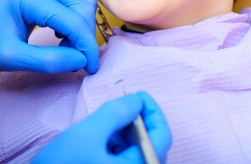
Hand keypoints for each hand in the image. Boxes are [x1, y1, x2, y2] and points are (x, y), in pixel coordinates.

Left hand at [0, 0, 98, 72]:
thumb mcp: (12, 59)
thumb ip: (48, 61)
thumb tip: (81, 60)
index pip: (72, 19)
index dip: (86, 44)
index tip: (90, 67)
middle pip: (82, 5)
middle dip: (85, 35)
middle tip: (74, 59)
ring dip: (83, 26)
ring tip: (67, 46)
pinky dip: (76, 17)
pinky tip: (62, 32)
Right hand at [31, 91, 171, 163]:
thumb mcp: (88, 134)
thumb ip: (116, 113)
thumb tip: (138, 100)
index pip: (162, 136)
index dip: (153, 110)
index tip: (138, 93)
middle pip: (151, 143)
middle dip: (137, 119)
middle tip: (120, 104)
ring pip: (137, 149)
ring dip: (126, 130)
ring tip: (106, 121)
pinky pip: (124, 157)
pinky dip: (117, 142)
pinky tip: (101, 135)